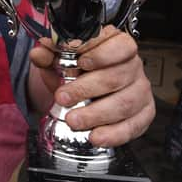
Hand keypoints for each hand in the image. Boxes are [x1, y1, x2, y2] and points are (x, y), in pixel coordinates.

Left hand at [29, 26, 154, 147]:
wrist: (81, 92)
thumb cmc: (75, 70)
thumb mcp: (58, 60)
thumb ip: (48, 55)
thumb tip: (38, 53)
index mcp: (116, 45)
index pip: (120, 45)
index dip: (102, 54)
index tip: (80, 62)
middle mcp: (132, 66)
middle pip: (117, 76)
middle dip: (86, 89)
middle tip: (63, 97)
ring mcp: (140, 90)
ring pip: (125, 103)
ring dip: (97, 114)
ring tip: (73, 120)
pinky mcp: (144, 113)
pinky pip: (134, 125)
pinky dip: (114, 133)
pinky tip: (96, 136)